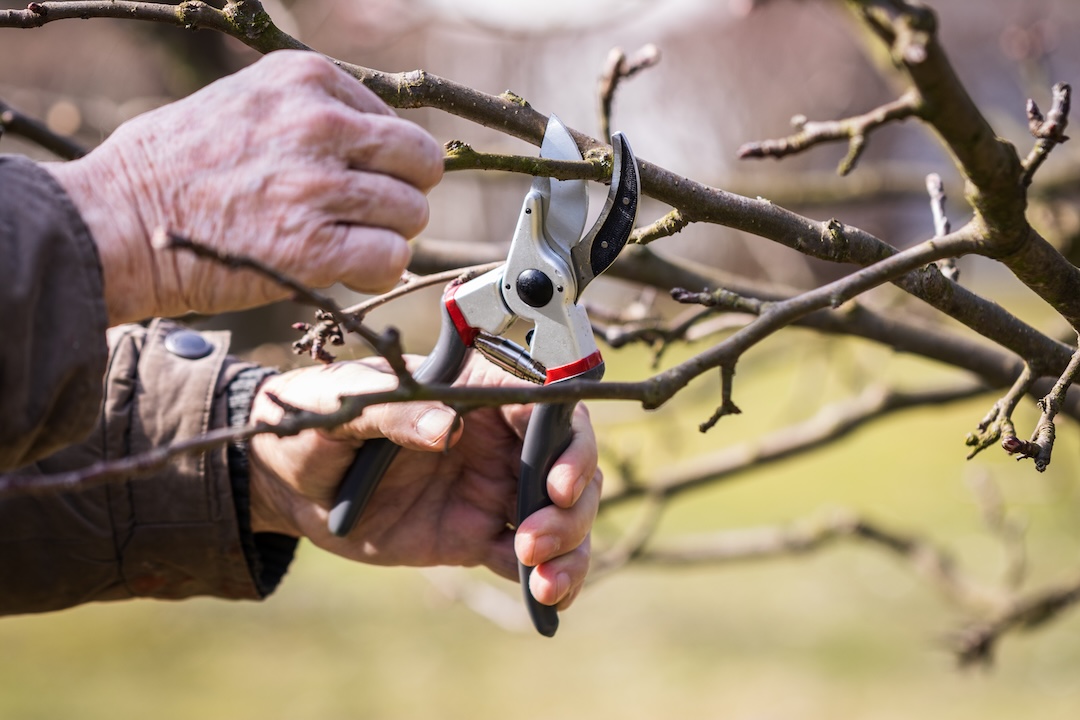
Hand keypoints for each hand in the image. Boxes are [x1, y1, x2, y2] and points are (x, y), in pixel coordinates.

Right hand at [46, 50, 442, 324]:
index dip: (381, 163)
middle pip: (420, 164)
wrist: (116, 222)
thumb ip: (310, 112)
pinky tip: (343, 270)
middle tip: (364, 216)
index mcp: (306, 79)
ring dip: (386, 235)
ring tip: (340, 242)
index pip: (397, 124)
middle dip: (401, 194)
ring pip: (411, 213)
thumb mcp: (243, 101)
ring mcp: (318, 186)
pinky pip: (392, 257)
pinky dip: (378, 270)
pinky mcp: (312, 247)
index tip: (347, 182)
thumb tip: (375, 143)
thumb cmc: (171, 166)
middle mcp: (320, 124)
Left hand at [247, 356, 600, 609]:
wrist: (286, 480)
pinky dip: (549, 581)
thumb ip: (394, 413)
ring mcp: (491, 488)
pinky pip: (527, 559)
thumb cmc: (317, 421)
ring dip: (569, 547)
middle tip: (535, 537)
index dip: (569, 443)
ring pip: (561, 515)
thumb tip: (444, 427)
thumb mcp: (345, 406)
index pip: (547, 406)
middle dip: (573, 506)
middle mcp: (496, 438)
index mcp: (475, 392)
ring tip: (543, 580)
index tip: (556, 483)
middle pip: (569, 465)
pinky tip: (546, 603)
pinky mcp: (475, 535)